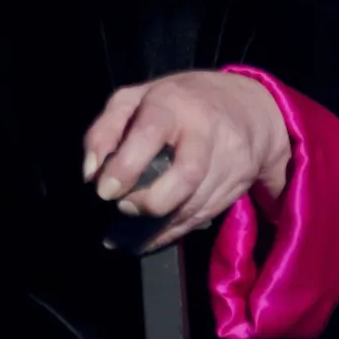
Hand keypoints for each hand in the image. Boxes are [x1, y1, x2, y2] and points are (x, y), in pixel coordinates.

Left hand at [81, 71, 291, 249]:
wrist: (247, 106)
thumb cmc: (177, 101)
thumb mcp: (135, 98)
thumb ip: (106, 129)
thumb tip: (91, 173)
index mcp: (173, 104)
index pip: (150, 133)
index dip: (126, 166)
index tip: (104, 191)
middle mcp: (206, 131)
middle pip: (186, 175)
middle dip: (150, 201)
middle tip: (123, 207)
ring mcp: (228, 159)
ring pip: (195, 204)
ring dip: (157, 227)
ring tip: (124, 239)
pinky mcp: (238, 183)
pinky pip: (203, 216)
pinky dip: (173, 232)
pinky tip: (148, 240)